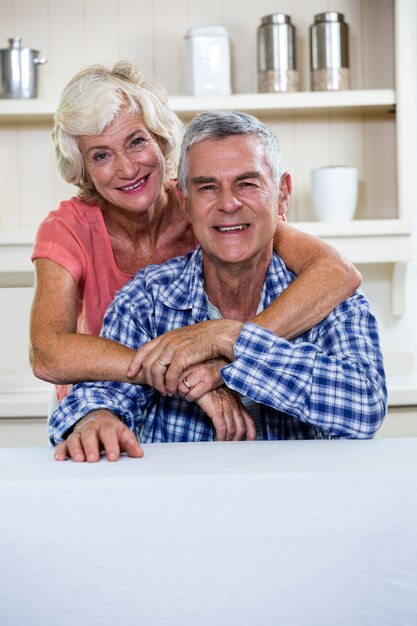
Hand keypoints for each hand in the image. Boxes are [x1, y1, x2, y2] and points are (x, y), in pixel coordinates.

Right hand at [54, 410, 143, 462]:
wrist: (97, 417)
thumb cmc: (111, 430)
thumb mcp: (123, 433)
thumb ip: (130, 443)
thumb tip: (139, 454)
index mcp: (106, 426)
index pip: (108, 434)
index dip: (111, 445)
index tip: (113, 458)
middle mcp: (91, 428)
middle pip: (89, 435)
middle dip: (91, 447)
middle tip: (93, 460)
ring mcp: (78, 434)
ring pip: (75, 439)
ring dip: (76, 450)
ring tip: (79, 460)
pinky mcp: (68, 441)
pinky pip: (62, 444)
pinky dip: (60, 451)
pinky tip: (60, 459)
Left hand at [126, 320, 242, 395]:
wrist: (222, 335)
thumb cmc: (208, 339)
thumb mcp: (185, 339)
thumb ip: (174, 346)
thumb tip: (166, 356)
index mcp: (167, 336)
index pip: (143, 350)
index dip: (135, 363)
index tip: (130, 374)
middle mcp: (167, 341)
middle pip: (147, 364)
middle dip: (149, 380)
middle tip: (157, 390)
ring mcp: (173, 349)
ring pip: (156, 371)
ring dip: (159, 385)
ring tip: (167, 392)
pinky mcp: (182, 357)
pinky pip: (170, 376)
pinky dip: (170, 386)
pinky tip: (175, 391)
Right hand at [196, 386, 256, 441]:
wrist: (198, 382)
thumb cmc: (208, 390)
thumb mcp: (223, 398)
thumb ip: (228, 408)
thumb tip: (229, 421)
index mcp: (237, 402)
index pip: (249, 420)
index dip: (251, 432)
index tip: (250, 441)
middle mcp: (234, 405)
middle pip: (241, 428)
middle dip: (238, 440)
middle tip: (232, 446)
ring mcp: (226, 408)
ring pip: (232, 430)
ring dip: (228, 440)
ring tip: (223, 445)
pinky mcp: (216, 411)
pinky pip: (222, 428)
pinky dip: (221, 437)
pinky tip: (218, 440)